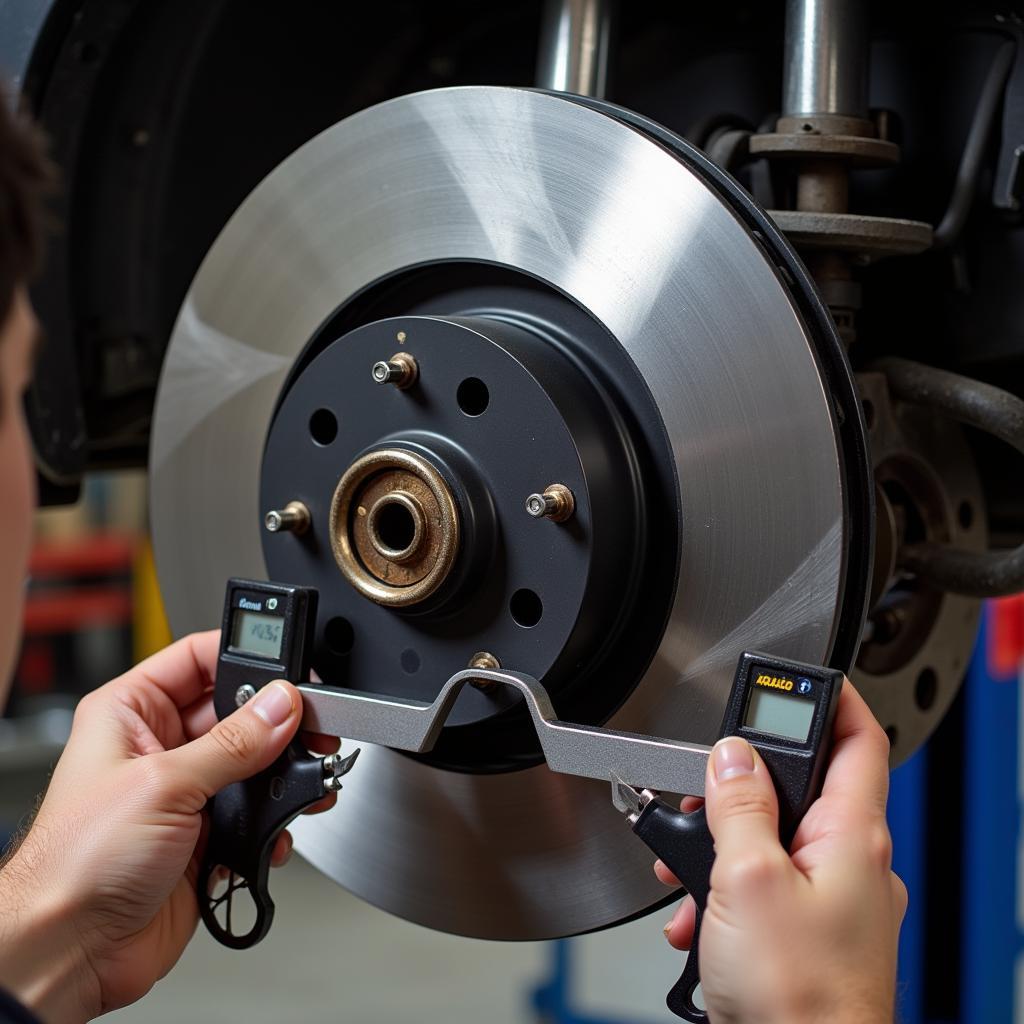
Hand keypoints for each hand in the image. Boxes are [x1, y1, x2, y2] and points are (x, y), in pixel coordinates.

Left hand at [0, 630, 338, 1022]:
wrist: (72, 952)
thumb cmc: (75, 863)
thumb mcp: (162, 785)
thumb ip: (232, 744)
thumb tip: (280, 706)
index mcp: (131, 712)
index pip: (197, 657)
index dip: (244, 656)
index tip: (288, 668)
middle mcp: (158, 746)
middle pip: (235, 710)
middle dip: (277, 720)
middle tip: (312, 725)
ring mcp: (185, 791)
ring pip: (254, 761)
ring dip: (283, 771)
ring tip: (309, 773)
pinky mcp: (206, 834)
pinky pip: (257, 810)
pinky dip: (277, 818)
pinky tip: (280, 826)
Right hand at [657, 681, 905, 1023]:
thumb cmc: (800, 1001)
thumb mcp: (749, 881)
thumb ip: (739, 806)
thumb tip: (732, 756)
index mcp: (852, 837)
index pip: (861, 740)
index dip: (835, 698)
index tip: (802, 675)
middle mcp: (853, 866)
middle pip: (799, 789)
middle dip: (739, 790)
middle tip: (701, 797)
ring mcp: (835, 904)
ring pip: (773, 843)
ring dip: (721, 851)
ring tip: (689, 877)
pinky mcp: (811, 936)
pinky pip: (767, 889)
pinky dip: (727, 893)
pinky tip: (700, 919)